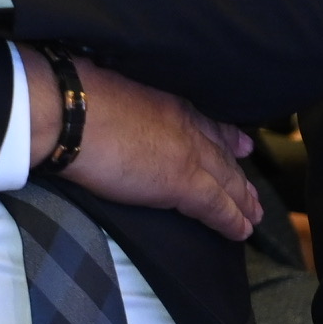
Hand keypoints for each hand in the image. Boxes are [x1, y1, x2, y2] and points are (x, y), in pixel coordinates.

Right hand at [32, 50, 261, 241]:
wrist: (68, 111)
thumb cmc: (74, 98)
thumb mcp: (113, 92)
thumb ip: (128, 107)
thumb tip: (112, 112)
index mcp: (170, 103)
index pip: (208, 124)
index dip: (228, 138)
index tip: (243, 145)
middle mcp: (187, 125)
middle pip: (222, 155)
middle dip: (240, 176)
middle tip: (253, 194)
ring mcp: (188, 153)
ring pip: (226, 181)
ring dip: (243, 200)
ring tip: (253, 216)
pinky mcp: (182, 182)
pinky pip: (216, 205)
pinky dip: (231, 220)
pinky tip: (242, 231)